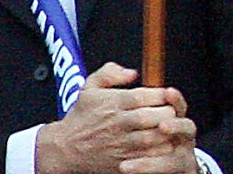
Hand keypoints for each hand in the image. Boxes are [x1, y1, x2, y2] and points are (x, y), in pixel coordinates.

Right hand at [34, 64, 189, 173]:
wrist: (63, 149)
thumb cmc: (81, 117)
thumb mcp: (89, 87)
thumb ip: (110, 72)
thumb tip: (133, 73)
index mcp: (116, 102)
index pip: (153, 94)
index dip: (165, 94)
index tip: (165, 96)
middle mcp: (121, 123)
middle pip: (159, 115)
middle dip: (170, 112)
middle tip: (168, 111)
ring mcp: (123, 143)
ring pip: (158, 136)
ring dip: (168, 131)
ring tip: (165, 127)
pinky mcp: (124, 160)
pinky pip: (151, 155)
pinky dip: (160, 149)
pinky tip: (159, 142)